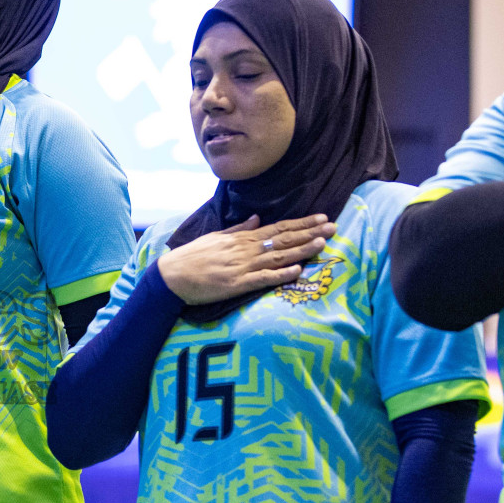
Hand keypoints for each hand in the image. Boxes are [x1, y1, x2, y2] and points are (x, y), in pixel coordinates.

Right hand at [157, 214, 335, 304]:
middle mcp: (245, 250)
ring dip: (301, 250)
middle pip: (284, 240)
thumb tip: (258, 218)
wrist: (171, 275)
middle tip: (332, 226)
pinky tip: (298, 270)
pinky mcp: (237, 285)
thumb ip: (239, 229)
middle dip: (310, 233)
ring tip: (322, 243)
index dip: (301, 223)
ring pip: (278, 257)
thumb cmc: (192, 257)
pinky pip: (263, 279)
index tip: (321, 217)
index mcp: (242, 238)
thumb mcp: (216, 237)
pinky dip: (281, 275)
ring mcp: (242, 267)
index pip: (278, 228)